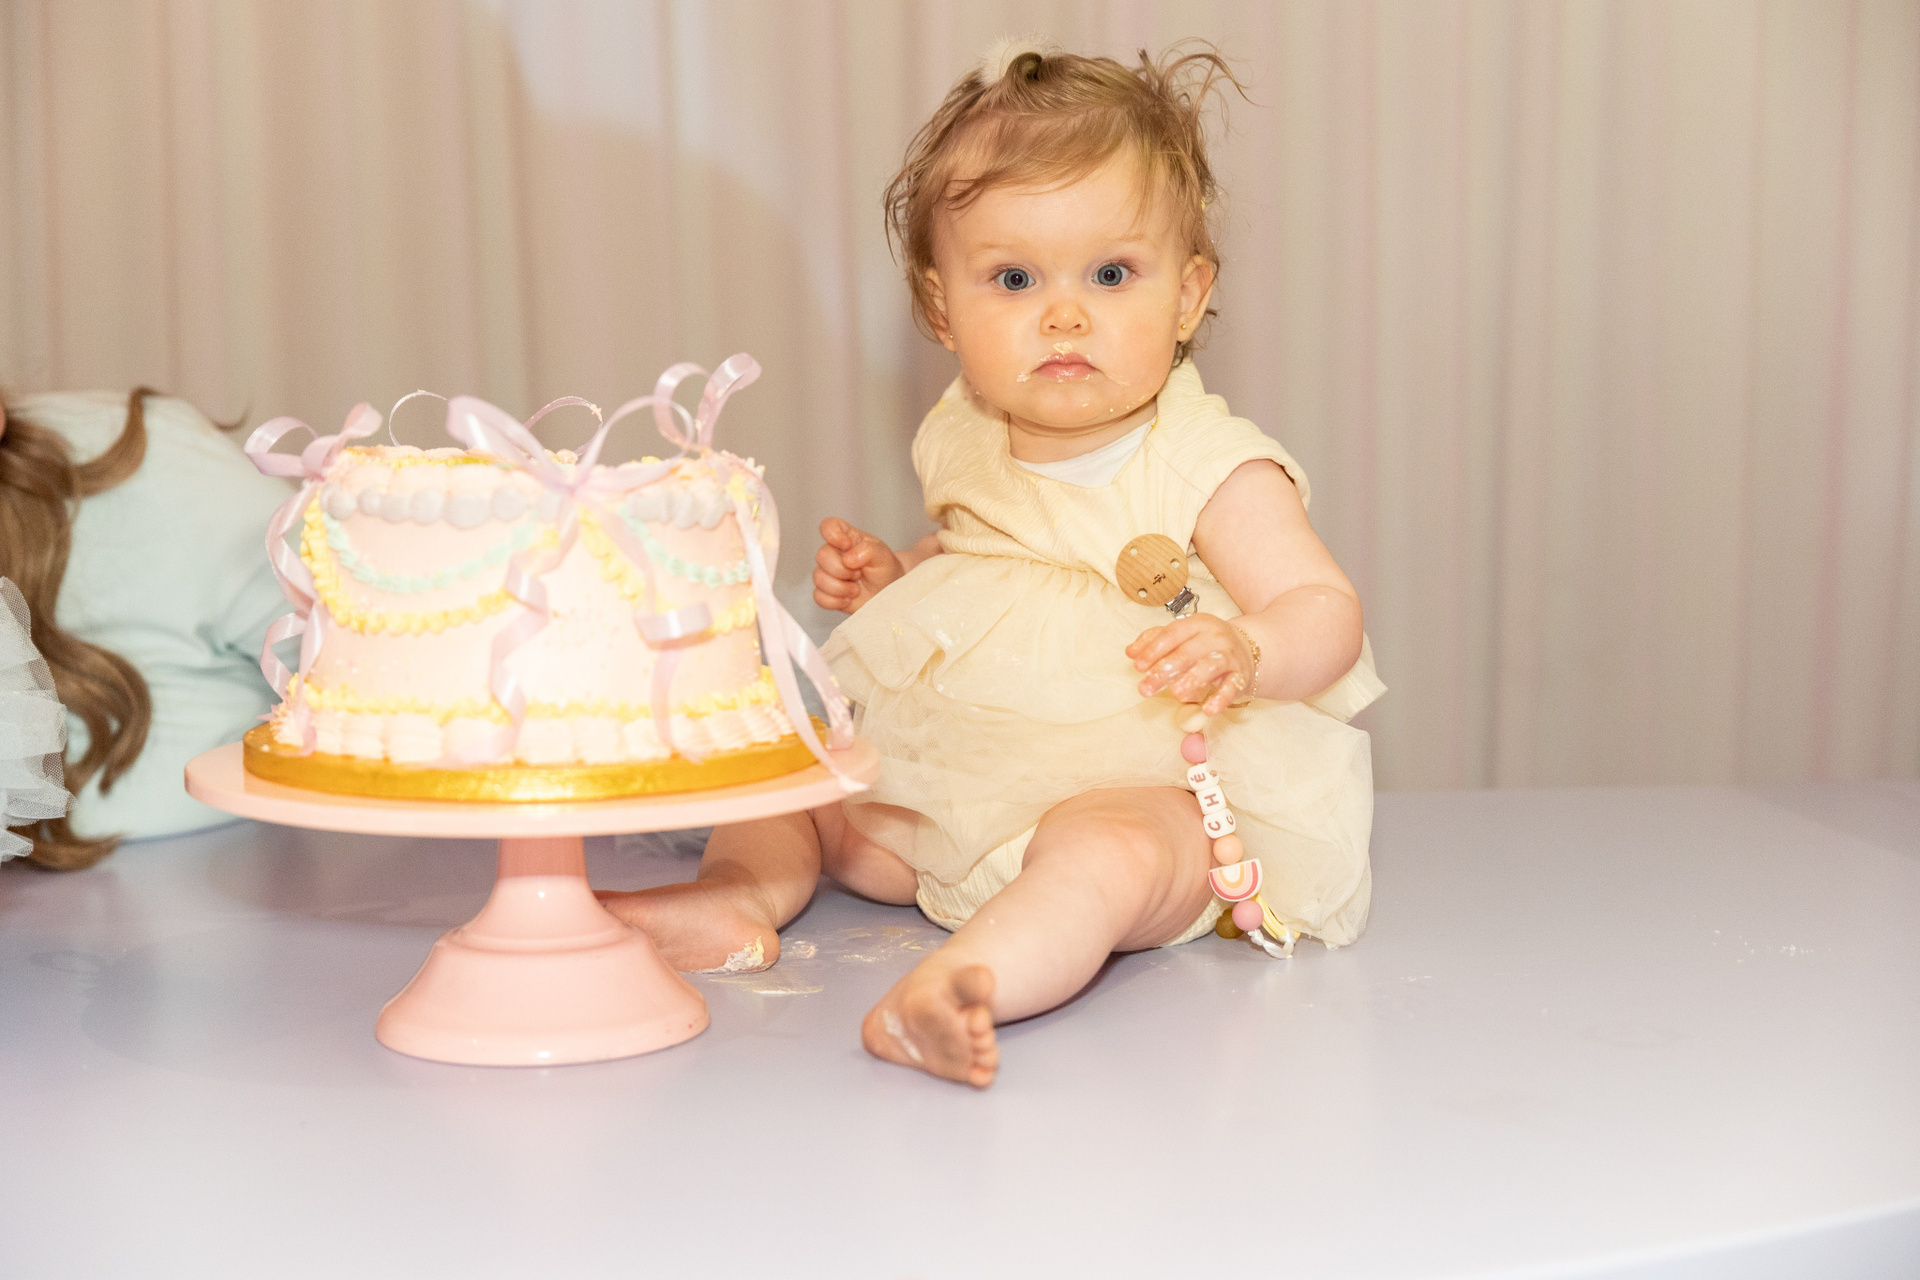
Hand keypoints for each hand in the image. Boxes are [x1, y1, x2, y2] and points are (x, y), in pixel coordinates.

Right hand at [814, 517, 906, 613]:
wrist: (888, 593)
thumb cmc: (884, 569)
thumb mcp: (882, 555)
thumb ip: (868, 550)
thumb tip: (847, 559)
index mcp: (846, 537)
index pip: (828, 526)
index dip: (833, 535)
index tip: (847, 545)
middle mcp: (833, 553)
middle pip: (821, 556)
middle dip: (843, 569)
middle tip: (859, 574)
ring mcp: (827, 573)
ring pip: (818, 579)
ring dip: (841, 588)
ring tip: (857, 589)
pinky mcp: (826, 593)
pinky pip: (819, 597)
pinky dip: (836, 601)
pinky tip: (848, 599)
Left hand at [1127, 614, 1255, 714]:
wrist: (1251, 648)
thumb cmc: (1207, 643)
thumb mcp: (1183, 636)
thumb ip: (1156, 641)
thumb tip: (1130, 652)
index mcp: (1197, 624)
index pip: (1172, 634)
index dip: (1153, 650)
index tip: (1138, 666)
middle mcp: (1215, 637)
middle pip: (1187, 652)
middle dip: (1164, 670)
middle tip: (1145, 688)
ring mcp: (1230, 656)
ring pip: (1210, 666)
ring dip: (1192, 680)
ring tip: (1175, 694)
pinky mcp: (1241, 675)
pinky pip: (1232, 687)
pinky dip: (1221, 698)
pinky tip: (1208, 710)